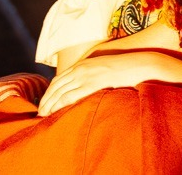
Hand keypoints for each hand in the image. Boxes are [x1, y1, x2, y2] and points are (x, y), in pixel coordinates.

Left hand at [38, 51, 179, 115]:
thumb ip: (93, 75)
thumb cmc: (127, 69)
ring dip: (49, 105)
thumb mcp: (105, 68)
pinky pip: (70, 96)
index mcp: (83, 64)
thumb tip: (87, 87)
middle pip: (55, 86)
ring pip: (60, 92)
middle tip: (39, 114)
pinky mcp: (93, 83)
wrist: (142, 64)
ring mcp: (87, 75)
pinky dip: (59, 105)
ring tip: (44, 117)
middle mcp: (81, 68)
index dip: (48, 92)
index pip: (58, 79)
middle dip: (45, 100)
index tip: (44, 104)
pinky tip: (55, 113)